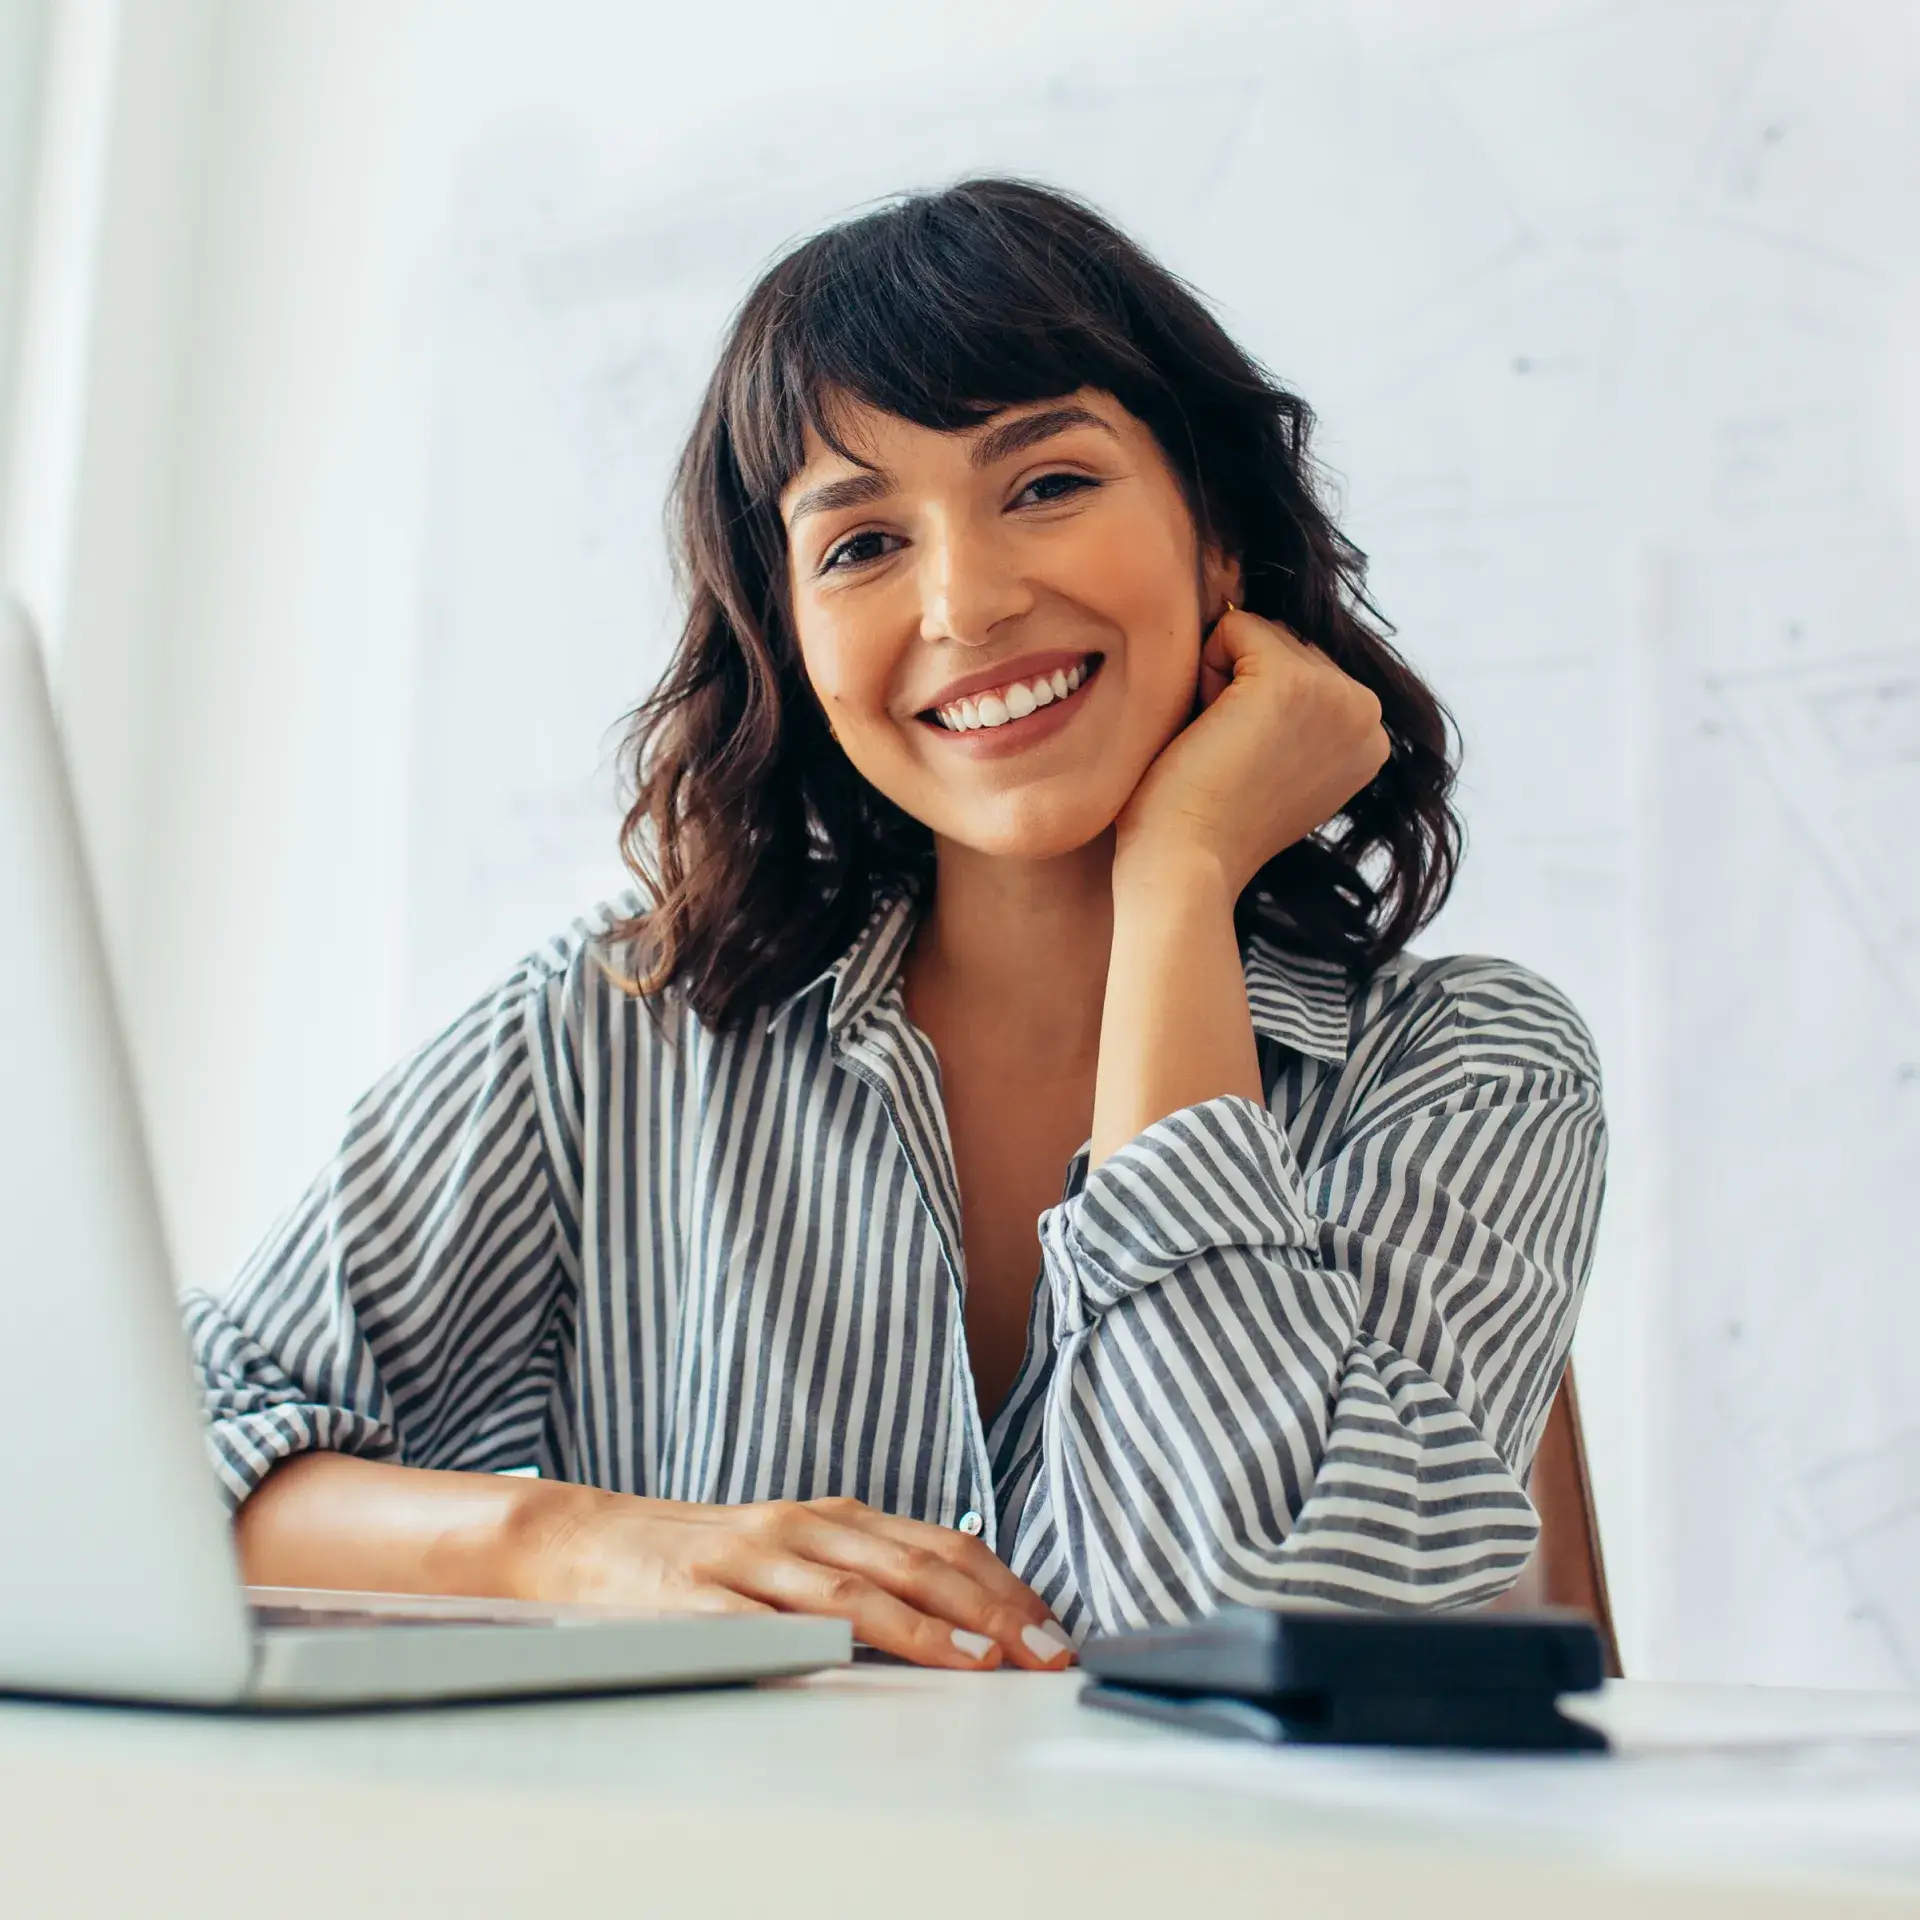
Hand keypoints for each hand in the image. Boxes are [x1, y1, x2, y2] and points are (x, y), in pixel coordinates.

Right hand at [520, 1487, 1074, 1670]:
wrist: (586, 1540)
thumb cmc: (704, 1557)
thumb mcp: (794, 1552)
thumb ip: (863, 1573)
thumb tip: (959, 1616)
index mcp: (832, 1518)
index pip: (938, 1546)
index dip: (1002, 1584)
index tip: (1052, 1627)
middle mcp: (800, 1529)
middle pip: (911, 1565)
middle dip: (990, 1610)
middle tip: (1045, 1651)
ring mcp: (749, 1561)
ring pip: (851, 1591)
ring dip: (924, 1628)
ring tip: (980, 1660)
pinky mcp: (696, 1599)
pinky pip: (761, 1622)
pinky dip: (813, 1640)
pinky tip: (854, 1661)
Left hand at [1113, 608, 1389, 897]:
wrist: (1185, 865)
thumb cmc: (1206, 818)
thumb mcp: (1276, 758)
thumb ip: (1296, 709)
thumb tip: (1262, 626)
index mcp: (1371, 737)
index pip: (1305, 665)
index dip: (1256, 706)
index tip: (1249, 766)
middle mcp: (1368, 713)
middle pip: (1284, 641)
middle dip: (1239, 685)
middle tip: (1228, 757)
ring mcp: (1336, 695)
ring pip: (1259, 632)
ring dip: (1220, 680)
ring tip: (1219, 746)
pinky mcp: (1290, 681)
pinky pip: (1232, 627)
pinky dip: (1203, 669)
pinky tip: (1208, 730)